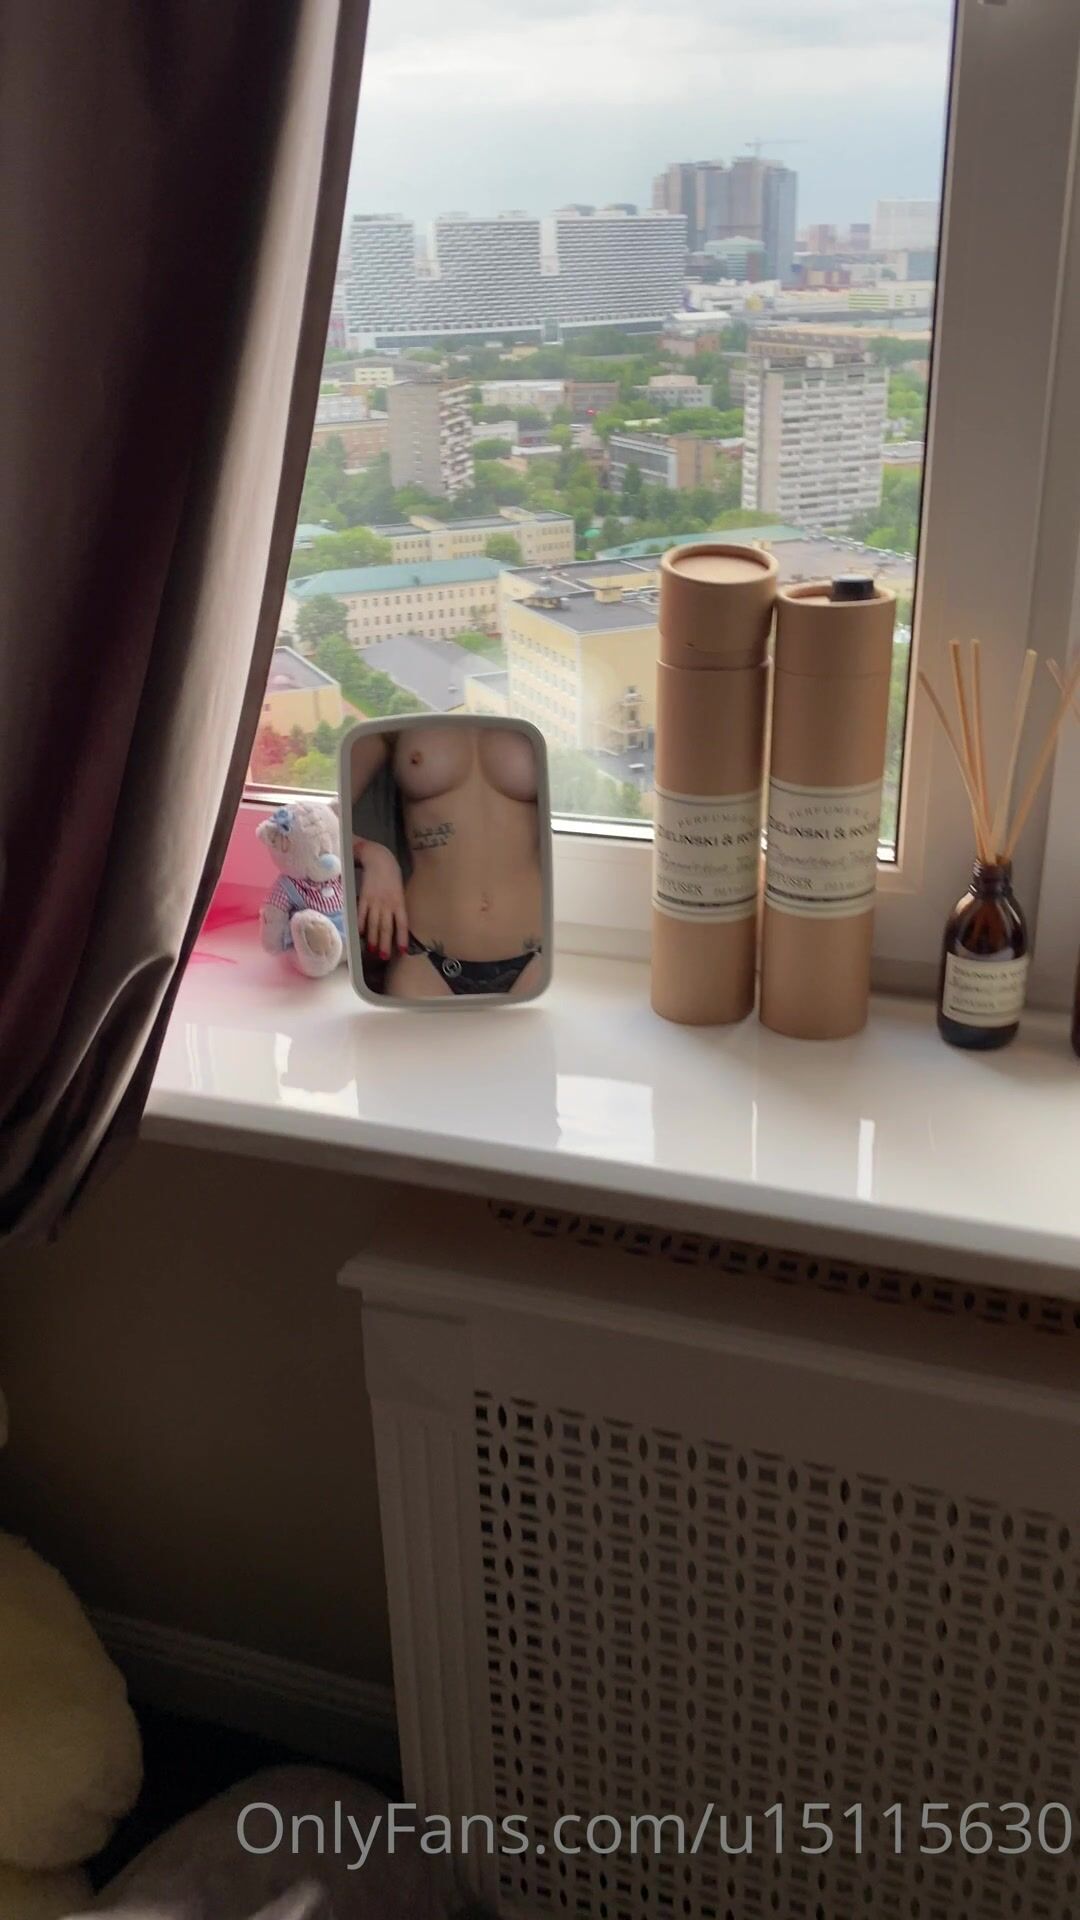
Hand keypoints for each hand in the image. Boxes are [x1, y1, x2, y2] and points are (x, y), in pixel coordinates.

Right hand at [353, 838, 407, 958]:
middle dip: (385, 944)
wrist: (379, 859)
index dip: (402, 938)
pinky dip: (360, 924)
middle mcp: (387, 904)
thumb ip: (398, 907)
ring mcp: (374, 901)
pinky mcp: (363, 897)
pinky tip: (359, 934)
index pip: (402, 924)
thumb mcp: (400, 891)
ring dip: (372, 939)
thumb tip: (397, 924)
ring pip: (373, 924)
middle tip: (384, 957)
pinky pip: (361, 914)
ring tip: (372, 950)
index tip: (402, 951)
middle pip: (386, 927)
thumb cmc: (392, 875)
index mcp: (399, 902)